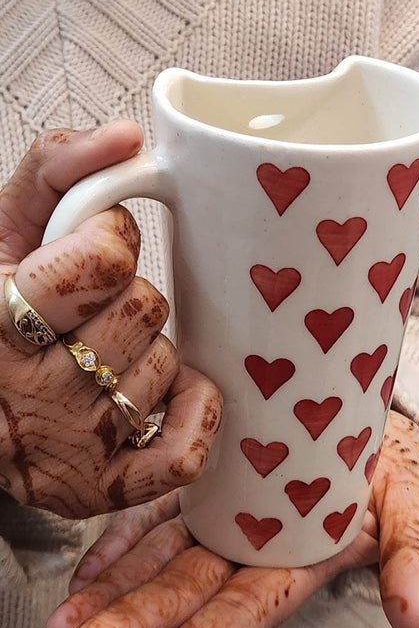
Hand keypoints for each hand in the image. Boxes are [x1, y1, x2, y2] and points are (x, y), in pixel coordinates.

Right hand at [0, 125, 220, 515]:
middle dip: (125, 296)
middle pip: (143, 311)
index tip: (86, 251)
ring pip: (162, 368)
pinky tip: (166, 395)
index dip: (107, 242)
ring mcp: (64, 448)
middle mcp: (25, 392)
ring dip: (147, 351)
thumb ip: (55, 166)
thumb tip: (128, 136)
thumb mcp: (3, 227)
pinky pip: (180, 455)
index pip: (104, 259)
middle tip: (89, 308)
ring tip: (99, 354)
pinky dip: (190, 417)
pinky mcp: (96, 491)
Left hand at [48, 411, 418, 627]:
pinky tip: (85, 569)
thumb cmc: (395, 464)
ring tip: (61, 624)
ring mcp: (222, 515)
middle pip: (184, 594)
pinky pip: (156, 513)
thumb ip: (410, 559)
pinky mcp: (204, 480)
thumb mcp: (412, 505)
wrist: (368, 410)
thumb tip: (415, 622)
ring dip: (110, 592)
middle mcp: (250, 548)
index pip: (243, 612)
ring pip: (159, 559)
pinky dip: (120, 540)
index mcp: (299, 561)